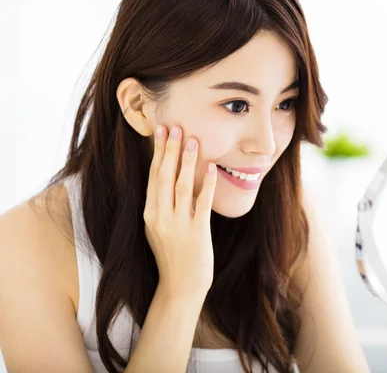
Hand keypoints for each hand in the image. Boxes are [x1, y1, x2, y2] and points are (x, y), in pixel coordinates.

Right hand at [143, 124, 216, 300]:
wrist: (181, 286)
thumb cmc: (173, 256)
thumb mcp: (159, 229)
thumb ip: (161, 206)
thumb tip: (168, 178)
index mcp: (150, 214)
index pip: (152, 176)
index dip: (158, 152)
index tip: (161, 132)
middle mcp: (160, 217)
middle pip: (163, 176)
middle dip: (169, 150)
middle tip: (174, 126)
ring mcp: (177, 224)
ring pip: (180, 186)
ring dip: (187, 161)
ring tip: (192, 140)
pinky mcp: (196, 231)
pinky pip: (201, 203)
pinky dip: (205, 184)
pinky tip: (211, 168)